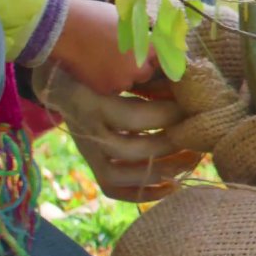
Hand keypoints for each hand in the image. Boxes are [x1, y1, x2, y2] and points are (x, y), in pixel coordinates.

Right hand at [32, 64, 201, 202]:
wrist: (58, 80)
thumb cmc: (98, 66)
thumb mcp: (118, 61)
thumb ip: (149, 69)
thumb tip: (186, 76)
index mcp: (89, 101)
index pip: (132, 116)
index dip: (167, 114)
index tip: (191, 105)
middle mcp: (86, 130)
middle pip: (130, 149)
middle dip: (170, 143)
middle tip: (196, 133)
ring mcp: (87, 152)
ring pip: (121, 175)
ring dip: (161, 170)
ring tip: (193, 159)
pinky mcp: (92, 165)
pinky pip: (114, 189)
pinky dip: (144, 193)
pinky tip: (174, 186)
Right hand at [50, 0, 156, 95]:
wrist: (64, 29)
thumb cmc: (94, 17)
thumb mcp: (125, 21)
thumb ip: (137, 35)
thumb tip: (142, 38)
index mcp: (149, 49)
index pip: (161, 59)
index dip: (152, 56)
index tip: (146, 54)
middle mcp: (140, 69)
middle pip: (146, 73)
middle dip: (138, 67)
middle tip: (122, 58)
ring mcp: (123, 81)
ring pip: (128, 82)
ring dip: (121, 76)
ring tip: (105, 62)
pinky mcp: (105, 90)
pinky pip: (111, 88)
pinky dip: (106, 81)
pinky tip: (95, 69)